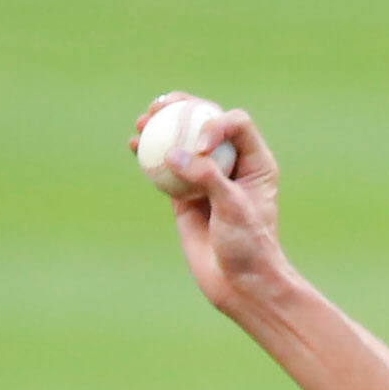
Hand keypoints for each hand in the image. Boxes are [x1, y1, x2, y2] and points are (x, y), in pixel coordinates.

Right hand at [128, 92, 287, 310]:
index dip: (215, 121)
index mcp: (256, 163)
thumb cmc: (248, 248)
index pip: (236, 124)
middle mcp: (233, 165)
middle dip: (183, 107)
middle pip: (206, 121)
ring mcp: (207, 178)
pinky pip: (165, 166)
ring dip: (161, 124)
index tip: (200, 144)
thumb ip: (208, 179)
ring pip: (183, 140)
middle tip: (160, 107)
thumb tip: (173, 152)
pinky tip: (133, 144)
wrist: (239, 283)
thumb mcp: (234, 211)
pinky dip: (150, 152)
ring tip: (142, 121)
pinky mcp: (185, 193)